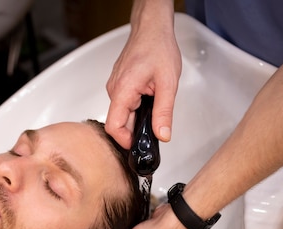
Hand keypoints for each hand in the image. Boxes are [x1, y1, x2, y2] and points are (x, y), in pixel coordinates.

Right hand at [105, 2, 181, 148]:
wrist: (152, 29)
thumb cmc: (158, 48)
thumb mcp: (168, 83)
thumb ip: (164, 112)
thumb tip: (163, 135)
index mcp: (123, 90)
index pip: (113, 126)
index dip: (125, 141)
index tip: (139, 146)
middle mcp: (114, 90)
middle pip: (119, 123)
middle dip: (135, 131)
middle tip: (154, 131)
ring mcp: (115, 87)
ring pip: (122, 114)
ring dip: (137, 119)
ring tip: (154, 110)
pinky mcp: (119, 85)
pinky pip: (124, 105)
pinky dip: (136, 109)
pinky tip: (149, 101)